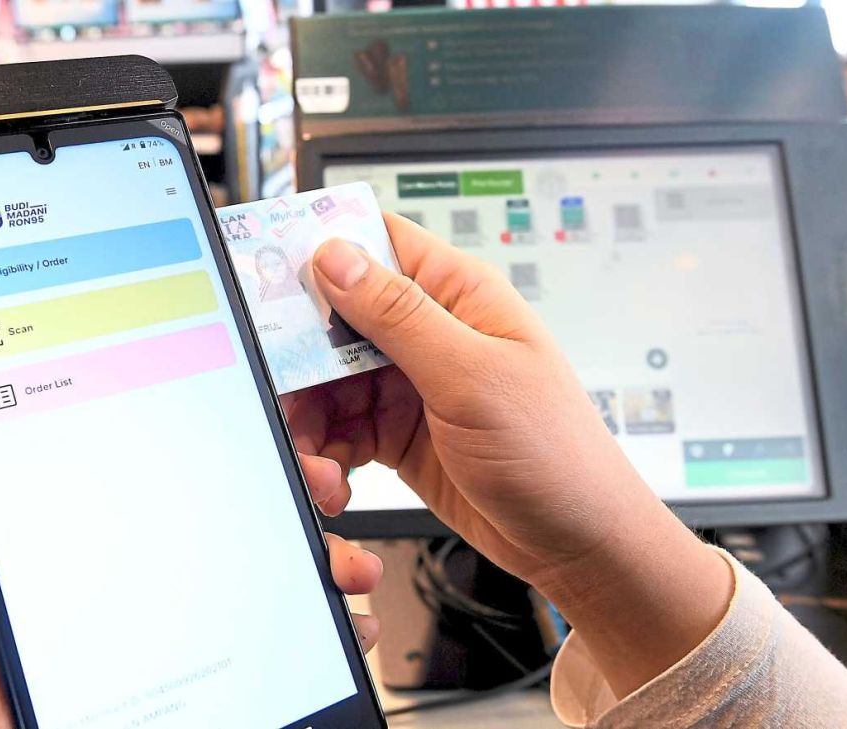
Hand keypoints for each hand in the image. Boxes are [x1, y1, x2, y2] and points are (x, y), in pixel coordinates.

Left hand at [0, 454, 381, 728]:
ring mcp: (174, 640)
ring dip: (314, 555)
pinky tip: (339, 618)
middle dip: (279, 492)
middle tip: (314, 483)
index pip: (130, 488)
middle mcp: (130, 600)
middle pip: (212, 521)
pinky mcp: (212, 679)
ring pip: (256, 575)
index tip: (234, 428)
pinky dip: (318, 622)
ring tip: (344, 563)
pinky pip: (272, 640)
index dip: (191, 447)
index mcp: (70, 577)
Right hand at [285, 213, 730, 696]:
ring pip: (328, 379)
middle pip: (334, 319)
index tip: (269, 282)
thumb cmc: (553, 454)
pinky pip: (341, 427)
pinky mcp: (399, 430)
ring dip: (311, 420)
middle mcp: (430, 332)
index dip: (320, 253)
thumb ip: (399, 315)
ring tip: (318, 463)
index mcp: (458, 295)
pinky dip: (327, 453)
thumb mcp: (472, 377)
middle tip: (284, 399)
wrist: (577, 543)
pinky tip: (335, 478)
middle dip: (300, 360)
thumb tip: (336, 256)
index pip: (376, 244)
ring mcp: (412, 382)